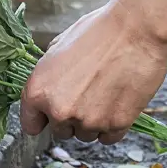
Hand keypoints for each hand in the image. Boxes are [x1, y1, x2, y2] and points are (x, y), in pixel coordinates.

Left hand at [19, 2, 166, 144]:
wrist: (136, 30)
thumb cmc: (98, 32)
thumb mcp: (57, 49)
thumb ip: (48, 77)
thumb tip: (49, 89)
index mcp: (38, 91)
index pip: (30, 125)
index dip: (41, 119)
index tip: (49, 116)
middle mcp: (59, 111)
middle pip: (60, 131)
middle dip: (70, 117)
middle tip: (86, 94)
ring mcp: (88, 121)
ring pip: (86, 135)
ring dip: (92, 122)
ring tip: (105, 94)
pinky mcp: (116, 125)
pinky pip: (108, 137)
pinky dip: (112, 126)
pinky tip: (117, 103)